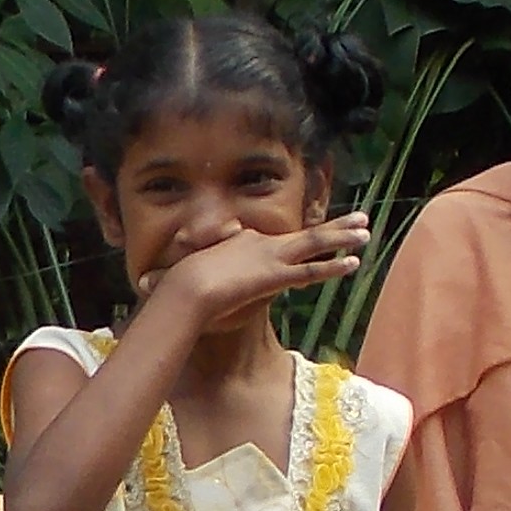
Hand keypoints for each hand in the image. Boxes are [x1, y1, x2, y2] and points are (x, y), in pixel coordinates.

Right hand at [144, 212, 365, 324]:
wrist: (183, 291)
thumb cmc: (176, 286)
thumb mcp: (172, 276)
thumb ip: (169, 278)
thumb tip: (144, 283)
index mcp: (240, 243)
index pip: (274, 242)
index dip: (296, 240)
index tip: (314, 238)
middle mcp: (259, 245)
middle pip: (304, 235)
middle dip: (334, 227)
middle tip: (360, 219)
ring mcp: (269, 258)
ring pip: (314, 244)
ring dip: (342, 238)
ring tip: (366, 232)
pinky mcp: (276, 275)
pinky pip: (312, 269)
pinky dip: (333, 265)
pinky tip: (354, 262)